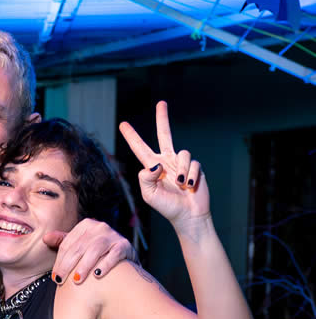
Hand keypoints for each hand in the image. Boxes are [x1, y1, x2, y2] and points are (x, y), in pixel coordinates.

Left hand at [47, 220, 133, 285]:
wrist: (124, 257)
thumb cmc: (97, 253)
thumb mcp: (80, 245)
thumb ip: (63, 242)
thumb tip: (45, 238)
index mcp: (86, 225)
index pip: (68, 244)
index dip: (59, 261)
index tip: (55, 277)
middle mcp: (99, 227)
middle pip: (79, 247)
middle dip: (67, 265)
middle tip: (60, 281)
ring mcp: (113, 235)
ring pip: (95, 250)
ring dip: (84, 266)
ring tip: (76, 280)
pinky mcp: (125, 245)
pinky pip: (114, 254)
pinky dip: (105, 264)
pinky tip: (97, 275)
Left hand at [119, 100, 209, 229]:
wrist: (188, 215)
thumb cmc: (166, 207)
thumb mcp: (149, 195)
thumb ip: (146, 178)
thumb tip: (156, 163)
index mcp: (152, 167)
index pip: (140, 148)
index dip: (132, 136)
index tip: (123, 124)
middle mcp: (167, 162)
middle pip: (165, 135)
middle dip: (162, 118)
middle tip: (161, 103)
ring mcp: (181, 163)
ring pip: (183, 154)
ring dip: (182, 171)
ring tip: (181, 185)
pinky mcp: (195, 167)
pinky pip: (194, 165)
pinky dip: (191, 176)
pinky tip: (190, 187)